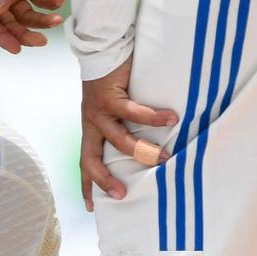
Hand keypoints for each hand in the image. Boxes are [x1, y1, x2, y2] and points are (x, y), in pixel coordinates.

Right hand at [0, 0, 64, 52]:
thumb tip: (0, 9)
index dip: (0, 36)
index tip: (16, 48)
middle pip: (8, 22)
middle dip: (24, 33)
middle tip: (40, 41)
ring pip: (26, 14)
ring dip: (40, 20)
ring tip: (56, 21)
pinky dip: (49, 2)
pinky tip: (59, 1)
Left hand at [80, 57, 178, 210]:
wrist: (101, 48)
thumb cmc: (112, 80)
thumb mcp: (111, 108)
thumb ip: (121, 126)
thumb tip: (148, 148)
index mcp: (91, 128)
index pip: (85, 160)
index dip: (88, 184)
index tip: (92, 207)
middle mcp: (91, 122)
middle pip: (91, 158)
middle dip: (104, 179)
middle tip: (121, 194)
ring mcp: (98, 110)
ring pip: (118, 139)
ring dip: (142, 151)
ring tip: (163, 158)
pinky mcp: (109, 95)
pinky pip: (133, 112)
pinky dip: (153, 117)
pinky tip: (171, 119)